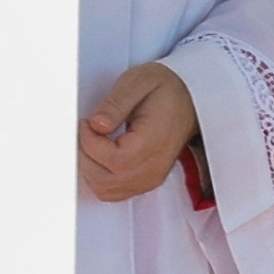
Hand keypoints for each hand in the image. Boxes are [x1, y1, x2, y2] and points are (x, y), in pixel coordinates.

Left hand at [81, 62, 199, 203]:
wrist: (188, 100)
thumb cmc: (166, 90)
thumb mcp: (139, 81)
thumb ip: (116, 103)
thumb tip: (97, 124)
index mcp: (154, 142)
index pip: (114, 160)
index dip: (90, 143)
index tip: (87, 123)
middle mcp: (154, 167)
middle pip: (106, 181)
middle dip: (85, 157)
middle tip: (87, 133)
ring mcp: (151, 178)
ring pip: (106, 191)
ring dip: (90, 169)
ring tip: (93, 143)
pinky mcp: (146, 181)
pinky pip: (114, 192)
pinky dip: (99, 177)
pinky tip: (99, 156)